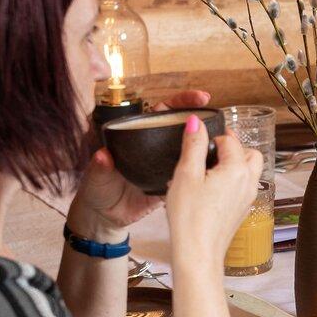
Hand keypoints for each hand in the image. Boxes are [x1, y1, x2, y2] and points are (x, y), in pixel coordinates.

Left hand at [63, 90, 212, 238]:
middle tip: (215, 117)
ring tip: (221, 143)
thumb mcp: (96, 176)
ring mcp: (166, 165)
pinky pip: (189, 176)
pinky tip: (213, 171)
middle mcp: (155, 147)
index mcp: (138, 135)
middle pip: (182, 127)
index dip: (182, 102)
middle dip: (200, 119)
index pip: (163, 111)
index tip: (199, 98)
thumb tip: (103, 156)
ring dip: (205, 145)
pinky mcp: (173, 185)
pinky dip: (200, 173)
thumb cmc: (98, 190)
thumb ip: (100, 166)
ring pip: (189, 150)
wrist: (105, 218)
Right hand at [164, 114, 264, 264]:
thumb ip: (194, 145)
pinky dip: (233, 181)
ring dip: (235, 163)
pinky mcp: (242, 211)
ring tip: (209, 169)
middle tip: (208, 151)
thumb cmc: (190, 218)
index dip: (212, 137)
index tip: (197, 142)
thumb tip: (197, 122)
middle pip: (249, 153)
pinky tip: (211, 189)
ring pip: (250, 170)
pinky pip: (244, 187)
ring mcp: (248, 198)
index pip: (230, 139)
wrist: (198, 253)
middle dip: (232, 147)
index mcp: (237, 169)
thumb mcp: (186, 174)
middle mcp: (248, 182)